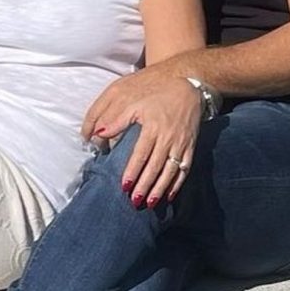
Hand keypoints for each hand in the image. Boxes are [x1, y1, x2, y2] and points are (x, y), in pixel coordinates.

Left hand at [82, 67, 202, 206]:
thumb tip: (99, 134)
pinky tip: (170, 195)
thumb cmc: (157, 93)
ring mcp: (181, 143)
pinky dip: (177, 183)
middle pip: (156, 166)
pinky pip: (185, 168)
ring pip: (170, 171)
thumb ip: (117, 118)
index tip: (123, 186)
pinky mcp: (190, 146)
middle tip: (134, 201)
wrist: (189, 86)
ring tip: (150, 203)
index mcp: (153, 127)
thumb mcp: (135, 101)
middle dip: (145, 186)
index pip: (141, 154)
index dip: (133, 171)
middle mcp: (169, 137)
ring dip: (160, 188)